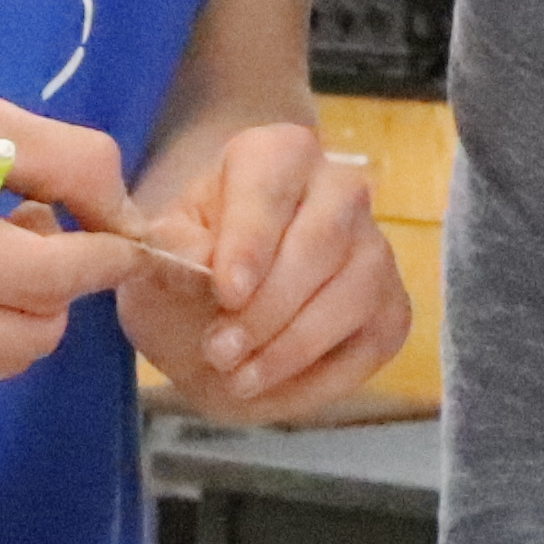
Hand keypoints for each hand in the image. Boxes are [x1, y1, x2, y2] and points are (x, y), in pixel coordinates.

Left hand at [118, 117, 410, 420]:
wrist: (211, 329)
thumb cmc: (182, 277)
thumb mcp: (152, 258)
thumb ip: (159, 243)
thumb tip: (177, 239)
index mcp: (274, 156)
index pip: (272, 184)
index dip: (252, 239)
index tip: (227, 291)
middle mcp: (338, 190)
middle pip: (321, 240)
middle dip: (269, 305)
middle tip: (219, 352)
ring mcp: (373, 249)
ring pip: (353, 292)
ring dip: (292, 345)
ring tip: (238, 378)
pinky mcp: (391, 307)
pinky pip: (369, 341)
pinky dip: (318, 376)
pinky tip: (271, 387)